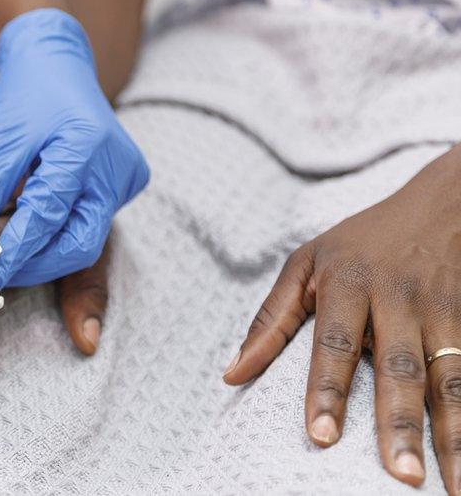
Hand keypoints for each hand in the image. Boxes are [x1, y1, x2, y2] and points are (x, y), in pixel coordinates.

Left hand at [0, 8, 148, 288]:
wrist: (58, 62)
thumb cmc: (31, 90)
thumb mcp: (4, 137)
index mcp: (86, 149)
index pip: (46, 218)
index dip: (12, 252)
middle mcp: (115, 170)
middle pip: (78, 244)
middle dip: (34, 265)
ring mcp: (123, 180)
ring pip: (84, 240)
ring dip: (42, 252)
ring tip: (4, 249)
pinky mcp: (121, 186)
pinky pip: (88, 224)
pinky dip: (55, 233)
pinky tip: (27, 230)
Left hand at [223, 146, 460, 491]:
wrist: (444, 201)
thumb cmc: (360, 242)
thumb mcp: (305, 263)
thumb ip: (270, 321)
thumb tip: (231, 375)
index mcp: (346, 283)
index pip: (332, 344)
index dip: (326, 391)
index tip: (321, 436)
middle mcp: (398, 298)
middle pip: (400, 367)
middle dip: (400, 425)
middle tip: (401, 477)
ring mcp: (444, 309)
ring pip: (452, 378)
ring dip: (455, 435)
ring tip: (451, 485)